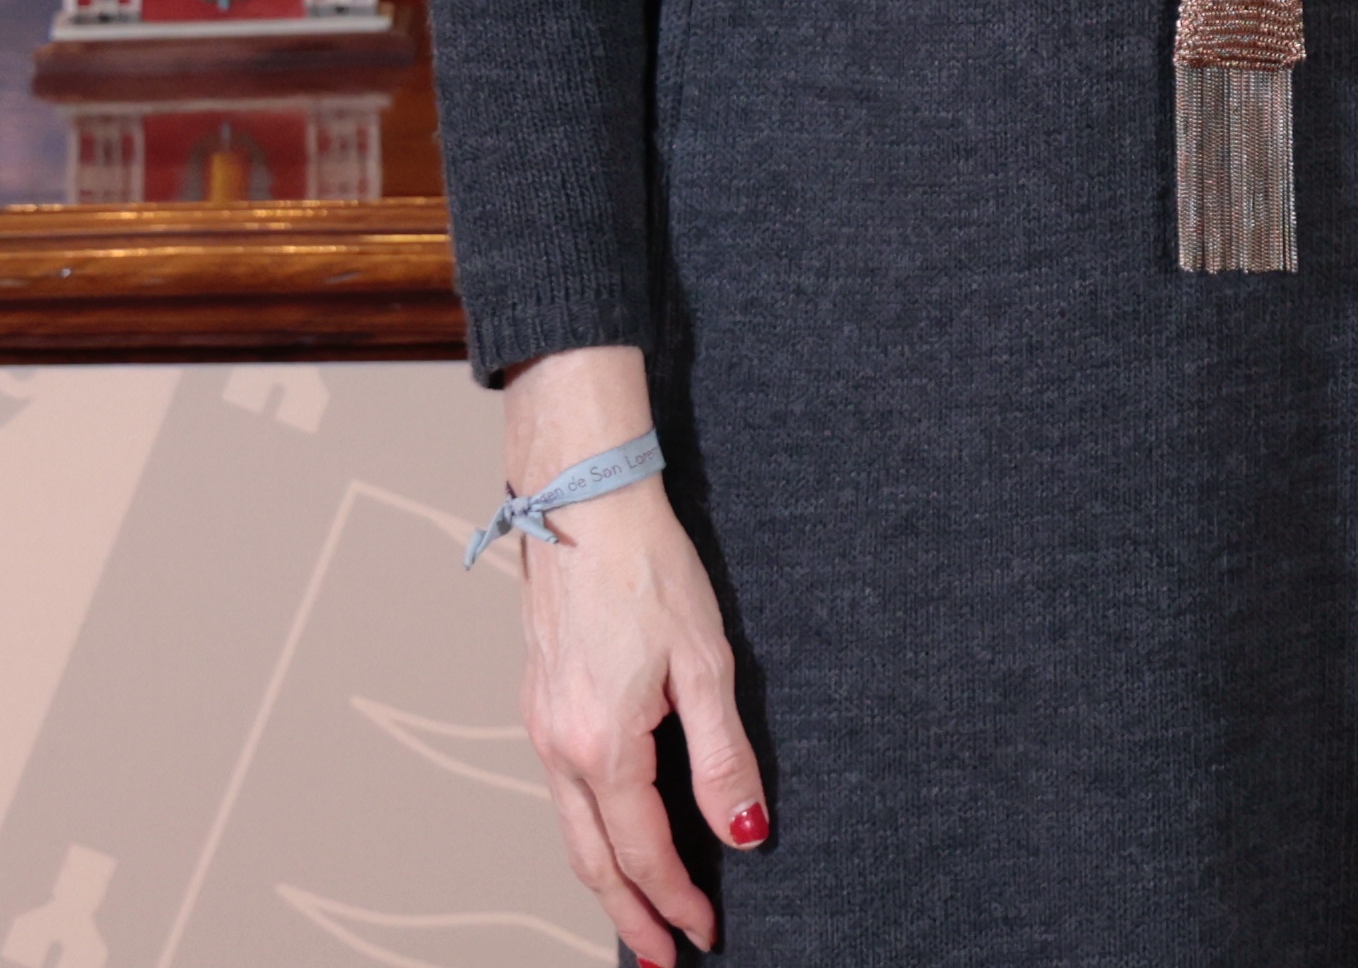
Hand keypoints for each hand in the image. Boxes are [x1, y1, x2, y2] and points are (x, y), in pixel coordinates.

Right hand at [504, 348, 762, 961]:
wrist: (582, 507)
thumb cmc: (649, 572)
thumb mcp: (708, 664)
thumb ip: (724, 759)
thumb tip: (745, 834)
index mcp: (603, 745)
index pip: (641, 851)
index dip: (676, 898)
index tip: (705, 934)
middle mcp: (559, 748)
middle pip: (593, 859)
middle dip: (629, 914)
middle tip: (664, 959)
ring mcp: (541, 728)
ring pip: (571, 831)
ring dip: (605, 880)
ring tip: (639, 915)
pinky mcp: (540, 706)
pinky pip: (563, 793)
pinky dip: (589, 833)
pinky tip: (613, 837)